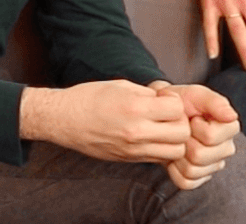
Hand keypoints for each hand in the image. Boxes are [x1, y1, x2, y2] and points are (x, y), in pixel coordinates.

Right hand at [21, 80, 190, 162]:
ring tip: (163, 128)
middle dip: (180, 121)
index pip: (177, 109)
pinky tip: (152, 137)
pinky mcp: (130, 159)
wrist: (64, 120)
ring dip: (175, 139)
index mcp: (134, 108)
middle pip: (182, 133)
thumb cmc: (89, 98)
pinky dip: (163, 149)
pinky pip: (160, 159)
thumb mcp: (120, 86)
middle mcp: (136, 132)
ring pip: (176, 152)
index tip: (164, 99)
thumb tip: (168, 101)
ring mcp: (134, 149)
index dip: (174, 102)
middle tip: (168, 114)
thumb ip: (147, 95)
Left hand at [149, 82, 239, 189]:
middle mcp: (226, 149)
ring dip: (178, 154)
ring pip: (192, 170)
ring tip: (177, 141)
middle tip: (180, 130)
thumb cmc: (181, 101)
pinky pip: (185, 182)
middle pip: (200, 156)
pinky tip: (174, 156)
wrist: (162, 113)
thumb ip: (215, 102)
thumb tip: (231, 116)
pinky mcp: (199, 178)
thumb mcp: (196, 95)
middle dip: (184, 141)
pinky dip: (174, 170)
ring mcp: (213, 165)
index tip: (191, 117)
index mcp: (229, 128)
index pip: (210, 137)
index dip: (194, 126)